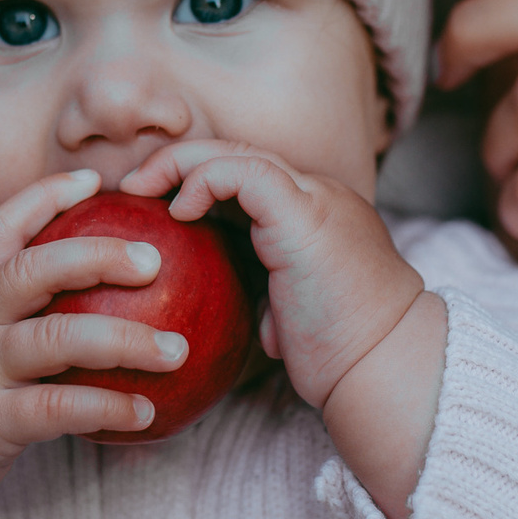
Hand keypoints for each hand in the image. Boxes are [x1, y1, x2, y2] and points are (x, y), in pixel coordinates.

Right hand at [0, 169, 192, 518]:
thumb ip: (0, 316)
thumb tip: (82, 300)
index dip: (46, 198)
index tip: (96, 179)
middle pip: (33, 270)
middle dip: (99, 256)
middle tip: (156, 259)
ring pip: (55, 338)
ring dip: (125, 339)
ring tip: (177, 349)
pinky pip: (57, 408)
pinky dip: (107, 407)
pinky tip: (147, 413)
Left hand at [121, 142, 425, 409]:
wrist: (383, 366)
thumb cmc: (343, 357)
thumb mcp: (293, 318)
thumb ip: (270, 299)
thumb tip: (245, 318)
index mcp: (315, 216)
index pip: (250, 175)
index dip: (201, 180)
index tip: (157, 207)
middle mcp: (318, 195)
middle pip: (239, 152)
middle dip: (180, 161)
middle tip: (134, 187)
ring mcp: (315, 199)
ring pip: (238, 151)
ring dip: (181, 163)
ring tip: (140, 189)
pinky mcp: (304, 214)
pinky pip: (244, 172)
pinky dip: (204, 180)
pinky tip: (180, 210)